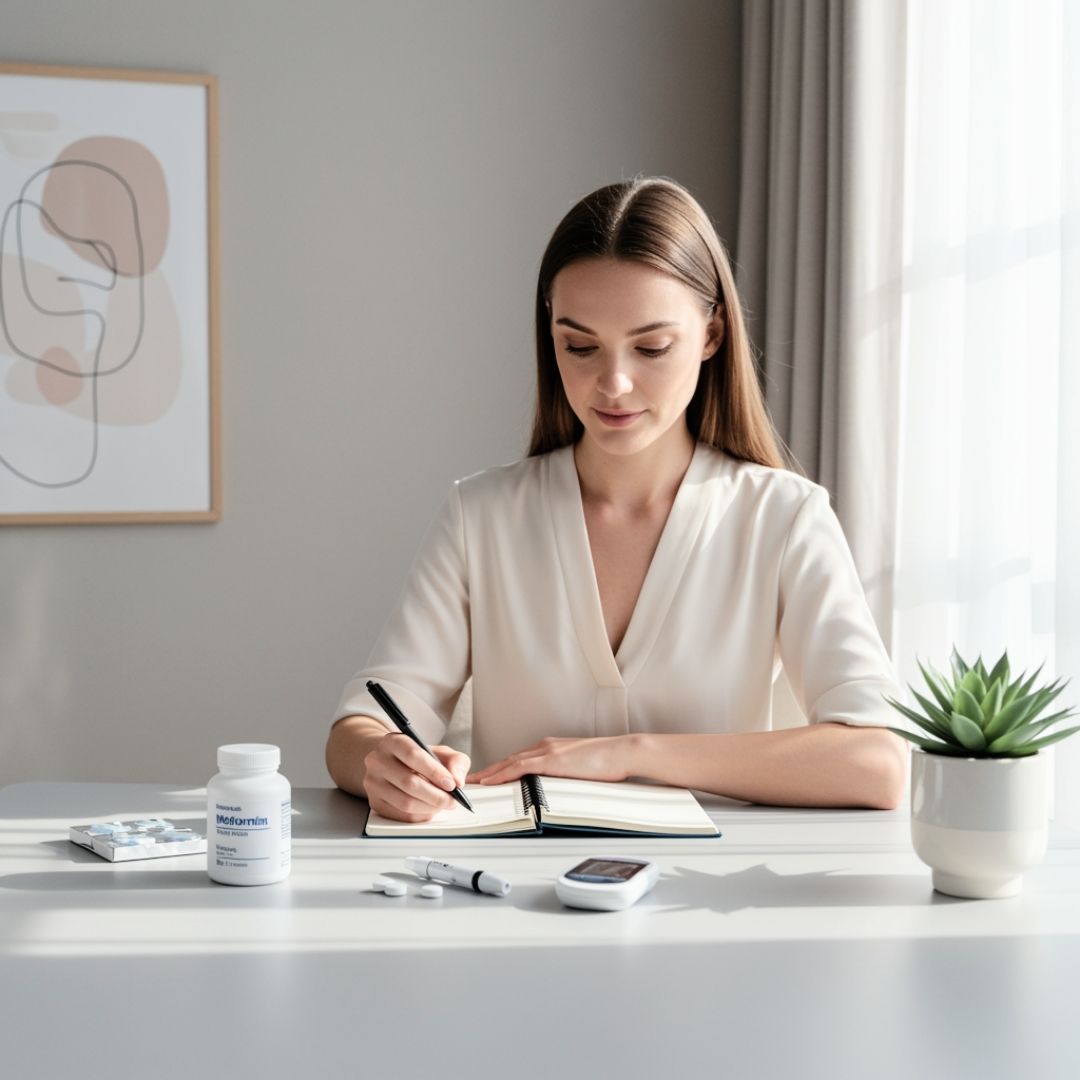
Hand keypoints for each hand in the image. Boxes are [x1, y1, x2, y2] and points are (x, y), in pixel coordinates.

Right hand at [363, 734, 470, 822]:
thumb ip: (455, 761)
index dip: (434, 772)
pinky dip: (421, 815)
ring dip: (430, 807)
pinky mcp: (375, 803)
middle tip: (452, 800)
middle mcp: (378, 760)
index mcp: (393, 741)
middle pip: (409, 783)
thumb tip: (458, 780)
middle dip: (436, 795)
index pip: (413, 755)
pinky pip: (401, 815)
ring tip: (443, 804)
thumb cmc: (419, 758)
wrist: (392, 764)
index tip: (452, 784)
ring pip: (405, 802)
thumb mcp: (440, 752)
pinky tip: (430, 808)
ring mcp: (373, 783)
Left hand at [466, 736, 635, 785]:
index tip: (488, 778)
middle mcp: (545, 746)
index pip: (520, 759)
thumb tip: (557, 791)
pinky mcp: (552, 759)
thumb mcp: (581, 771)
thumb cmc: (608, 763)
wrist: (622, 752)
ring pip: (510, 762)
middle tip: (472, 781)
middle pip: (510, 759)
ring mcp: (547, 751)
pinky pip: (520, 767)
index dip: (501, 769)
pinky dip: (502, 774)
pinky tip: (491, 781)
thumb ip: (566, 777)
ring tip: (474, 783)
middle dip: (489, 771)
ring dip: (490, 773)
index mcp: (552, 748)